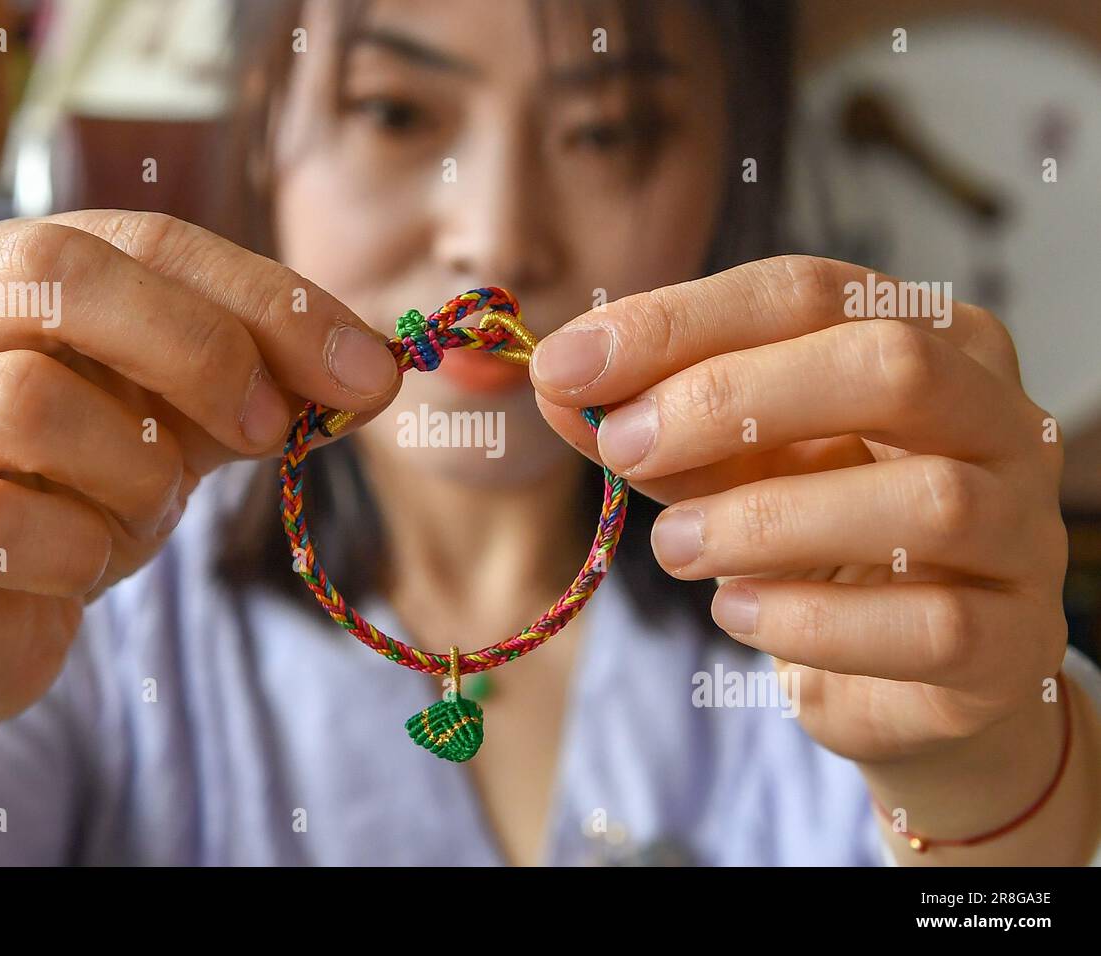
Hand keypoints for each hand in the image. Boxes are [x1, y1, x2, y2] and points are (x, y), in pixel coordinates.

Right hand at [0, 210, 398, 726]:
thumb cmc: (84, 493)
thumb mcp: (183, 419)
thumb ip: (261, 379)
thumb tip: (374, 370)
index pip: (143, 238)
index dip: (266, 300)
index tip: (367, 369)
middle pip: (57, 275)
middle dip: (197, 350)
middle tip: (266, 428)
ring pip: (31, 404)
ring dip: (136, 473)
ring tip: (141, 511)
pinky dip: (81, 550)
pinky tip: (84, 563)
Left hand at [531, 255, 1068, 762]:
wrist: (906, 671)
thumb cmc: (814, 537)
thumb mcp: (722, 466)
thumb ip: (650, 423)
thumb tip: (556, 384)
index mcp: (926, 338)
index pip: (807, 292)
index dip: (678, 321)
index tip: (567, 365)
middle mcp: (996, 416)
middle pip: (887, 364)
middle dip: (731, 399)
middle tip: (623, 447)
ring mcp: (1024, 529)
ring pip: (922, 501)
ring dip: (765, 522)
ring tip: (674, 548)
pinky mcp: (1017, 640)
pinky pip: (928, 624)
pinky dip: (811, 621)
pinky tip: (737, 612)